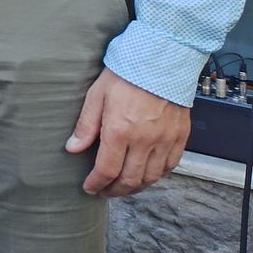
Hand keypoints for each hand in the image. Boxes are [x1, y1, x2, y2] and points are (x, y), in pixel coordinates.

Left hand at [68, 67, 190, 195]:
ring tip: (123, 186)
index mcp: (120, 131)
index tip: (89, 188)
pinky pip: (170, 166)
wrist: (160, 61)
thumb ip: (85, 126)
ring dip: (136, 187)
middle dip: (115, 190)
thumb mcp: (96, 96)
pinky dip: (157, 175)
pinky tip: (146, 174)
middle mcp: (145, 140)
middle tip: (104, 191)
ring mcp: (165, 140)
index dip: (96, 183)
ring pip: (151, 177)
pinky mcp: (180, 137)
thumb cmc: (124, 75)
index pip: (107, 170)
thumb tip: (72, 149)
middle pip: (130, 180)